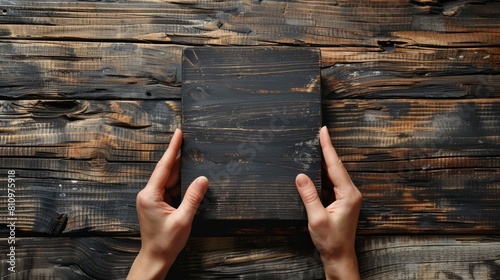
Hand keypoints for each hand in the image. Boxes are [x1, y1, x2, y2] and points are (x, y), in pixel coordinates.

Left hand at [127, 128, 207, 279]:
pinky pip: (170, 189)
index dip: (173, 149)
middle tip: (193, 146)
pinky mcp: (156, 204)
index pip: (164, 167)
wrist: (156, 257)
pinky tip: (190, 183)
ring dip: (182, 176)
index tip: (178, 134)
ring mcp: (151, 199)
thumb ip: (193, 197)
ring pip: (170, 181)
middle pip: (167, 172)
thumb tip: (202, 179)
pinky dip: (180, 186)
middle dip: (181, 161)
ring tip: (195, 166)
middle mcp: (148, 194)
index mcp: (150, 195)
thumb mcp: (183, 219)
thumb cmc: (166, 242)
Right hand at [295, 126, 361, 279]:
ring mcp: (348, 197)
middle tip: (320, 133)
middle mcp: (351, 193)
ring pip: (335, 173)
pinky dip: (325, 172)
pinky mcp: (344, 201)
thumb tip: (300, 176)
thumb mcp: (317, 218)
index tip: (323, 131)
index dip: (328, 147)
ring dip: (326, 160)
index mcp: (348, 194)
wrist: (339, 256)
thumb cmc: (331, 241)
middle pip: (337, 166)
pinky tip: (318, 167)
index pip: (335, 165)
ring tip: (318, 145)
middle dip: (327, 149)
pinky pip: (333, 181)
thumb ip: (309, 196)